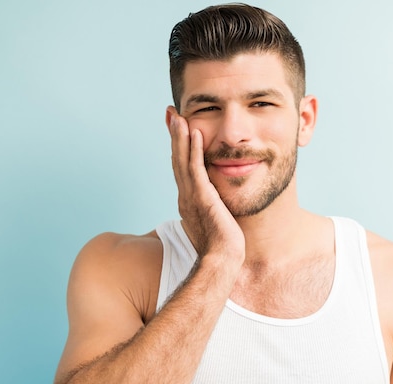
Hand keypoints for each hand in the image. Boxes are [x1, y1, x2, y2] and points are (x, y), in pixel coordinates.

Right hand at [166, 106, 244, 260]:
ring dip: (180, 137)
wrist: (221, 261)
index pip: (181, 168)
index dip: (178, 147)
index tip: (177, 127)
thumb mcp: (214, 222)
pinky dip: (193, 152)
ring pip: (182, 161)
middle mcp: (185, 196)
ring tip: (178, 116)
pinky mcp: (202, 199)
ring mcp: (191, 197)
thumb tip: (217, 206)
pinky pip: (196, 170)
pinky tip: (195, 134)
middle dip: (174, 135)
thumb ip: (212, 210)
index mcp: (188, 200)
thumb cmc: (221, 248)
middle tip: (171, 113)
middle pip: (176, 159)